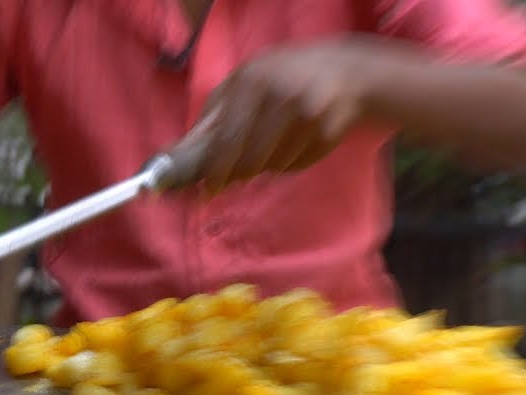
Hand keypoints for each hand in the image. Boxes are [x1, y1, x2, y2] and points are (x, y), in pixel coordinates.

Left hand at [167, 39, 383, 192]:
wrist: (348, 71)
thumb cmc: (282, 78)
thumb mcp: (244, 85)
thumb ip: (212, 119)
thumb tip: (177, 156)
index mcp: (251, 80)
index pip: (226, 139)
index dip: (216, 170)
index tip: (209, 190)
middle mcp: (280, 94)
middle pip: (250, 160)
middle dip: (238, 176)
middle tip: (232, 183)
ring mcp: (308, 113)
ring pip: (273, 166)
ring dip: (266, 167)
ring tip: (273, 145)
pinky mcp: (329, 131)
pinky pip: (296, 165)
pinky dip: (290, 163)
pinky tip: (297, 142)